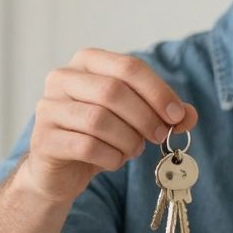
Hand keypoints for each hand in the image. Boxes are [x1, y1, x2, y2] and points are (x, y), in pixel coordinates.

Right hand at [15, 48, 196, 204]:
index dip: (158, 91)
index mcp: (86, 62)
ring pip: (99, 120)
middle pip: (113, 91)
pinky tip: (114, 161)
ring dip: (127, 140)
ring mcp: (48, 108)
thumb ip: (162, 112)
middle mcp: (61, 78)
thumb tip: (189, 115)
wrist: (59, 170)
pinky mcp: (44, 139)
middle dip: (145, 117)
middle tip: (159, 136)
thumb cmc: (99, 136)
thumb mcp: (134, 119)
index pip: (128, 67)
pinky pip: (86, 146)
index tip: (177, 115)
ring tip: (133, 149)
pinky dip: (110, 157)